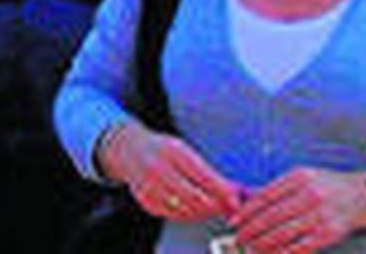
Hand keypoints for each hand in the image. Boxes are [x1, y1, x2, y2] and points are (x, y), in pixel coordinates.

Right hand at [100, 121, 243, 222]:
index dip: (223, 192)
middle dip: (215, 206)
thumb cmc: (164, 150)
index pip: (203, 176)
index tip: (236, 200)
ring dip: (204, 212)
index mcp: (173, 152)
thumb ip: (209, 172)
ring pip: (185, 209)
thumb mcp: (185, 151)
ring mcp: (150, 187)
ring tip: (214, 207)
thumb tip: (235, 191)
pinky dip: (189, 215)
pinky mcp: (146, 201)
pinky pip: (174, 215)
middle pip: (195, 197)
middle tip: (227, 207)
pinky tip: (196, 209)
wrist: (129, 150)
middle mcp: (159, 169)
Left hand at [228, 168, 365, 252]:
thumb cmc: (329, 186)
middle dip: (250, 229)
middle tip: (238, 237)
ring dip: (262, 243)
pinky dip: (283, 252)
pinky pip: (300, 246)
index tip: (234, 220)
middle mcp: (308, 195)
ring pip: (282, 233)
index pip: (264, 197)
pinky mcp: (327, 233)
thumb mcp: (305, 176)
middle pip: (270, 216)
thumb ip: (281, 188)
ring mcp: (319, 215)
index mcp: (299, 178)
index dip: (246, 211)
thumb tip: (252, 202)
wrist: (363, 196)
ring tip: (250, 248)